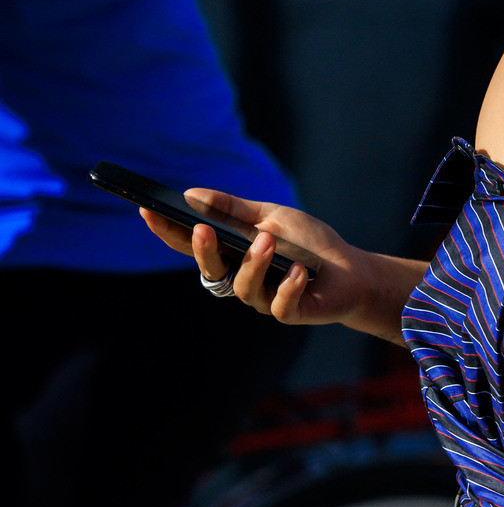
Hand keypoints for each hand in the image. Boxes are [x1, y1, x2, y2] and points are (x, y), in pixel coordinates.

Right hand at [140, 190, 373, 328]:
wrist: (352, 270)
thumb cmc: (309, 243)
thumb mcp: (272, 216)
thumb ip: (234, 209)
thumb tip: (191, 194)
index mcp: (232, 254)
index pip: (192, 244)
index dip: (168, 231)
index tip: (147, 210)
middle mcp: (241, 278)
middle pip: (210, 269)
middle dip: (203, 250)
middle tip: (203, 229)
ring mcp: (263, 298)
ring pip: (243, 287)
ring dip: (255, 262)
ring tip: (269, 241)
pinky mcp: (289, 312)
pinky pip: (279, 305)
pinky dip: (288, 286)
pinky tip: (298, 271)